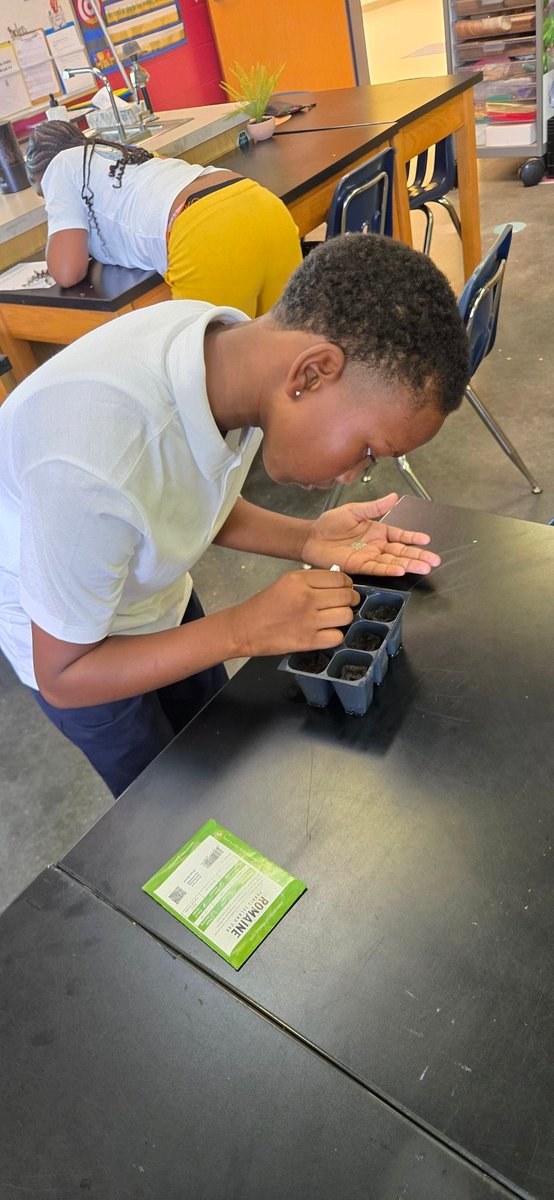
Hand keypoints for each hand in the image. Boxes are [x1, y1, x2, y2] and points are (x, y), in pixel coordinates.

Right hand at [228, 569, 357, 657]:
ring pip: (346, 616)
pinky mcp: (308, 641)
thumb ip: (312, 581)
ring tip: (334, 619)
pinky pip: (337, 637)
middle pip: (346, 596)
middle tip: (345, 604)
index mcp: (300, 580)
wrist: (244, 628)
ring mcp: (308, 621)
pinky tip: (326, 633)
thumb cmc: (266, 604)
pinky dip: (335, 636)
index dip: (347, 584)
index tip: (345, 589)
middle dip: (350, 600)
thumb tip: (340, 584)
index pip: (340, 578)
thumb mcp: (286, 582)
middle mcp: (307, 598)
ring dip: (343, 618)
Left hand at [300, 493, 440, 576]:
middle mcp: (377, 545)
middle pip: (402, 552)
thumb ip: (375, 507)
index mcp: (378, 531)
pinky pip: (377, 568)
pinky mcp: (359, 566)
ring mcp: (369, 557)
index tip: (427, 540)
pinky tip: (401, 570)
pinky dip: (389, 570)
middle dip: (419, 556)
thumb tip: (394, 497)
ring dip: (409, 564)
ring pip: (394, 562)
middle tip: (434, 561)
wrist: (312, 536)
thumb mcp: (355, 510)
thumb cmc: (331, 523)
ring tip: (424, 567)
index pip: (400, 536)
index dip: (413, 538)